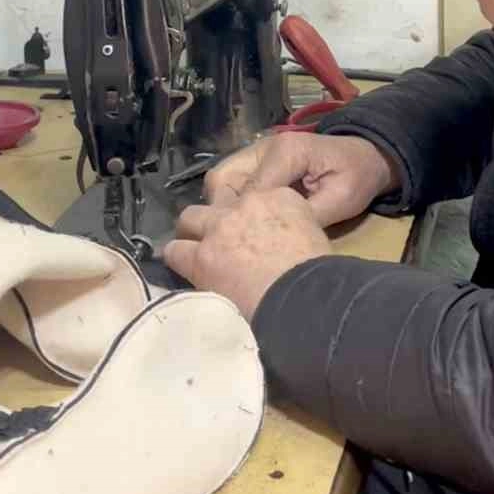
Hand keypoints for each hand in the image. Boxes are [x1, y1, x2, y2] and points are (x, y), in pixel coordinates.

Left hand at [163, 189, 330, 319]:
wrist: (302, 297)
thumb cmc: (317, 272)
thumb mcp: (314, 234)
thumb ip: (293, 227)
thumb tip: (283, 240)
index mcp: (279, 196)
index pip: (255, 196)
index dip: (250, 214)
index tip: (252, 230)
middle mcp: (245, 204)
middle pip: (219, 201)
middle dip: (217, 216)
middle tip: (220, 236)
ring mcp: (219, 228)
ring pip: (190, 218)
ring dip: (191, 232)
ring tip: (193, 248)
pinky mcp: (201, 257)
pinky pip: (175, 251)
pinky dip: (178, 258)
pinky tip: (182, 268)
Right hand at [203, 132, 398, 226]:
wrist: (364, 157)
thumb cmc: (356, 178)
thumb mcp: (340, 200)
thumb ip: (307, 216)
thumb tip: (276, 240)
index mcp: (287, 152)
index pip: (251, 190)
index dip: (247, 220)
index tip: (250, 246)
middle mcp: (264, 146)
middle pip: (222, 179)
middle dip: (224, 213)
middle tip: (237, 241)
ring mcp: (256, 151)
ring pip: (220, 179)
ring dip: (223, 207)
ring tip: (239, 233)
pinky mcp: (255, 160)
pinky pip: (231, 181)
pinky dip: (231, 202)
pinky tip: (245, 222)